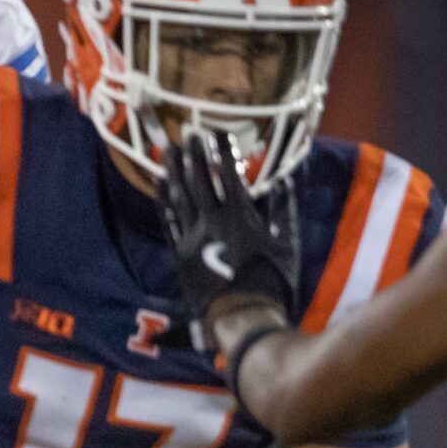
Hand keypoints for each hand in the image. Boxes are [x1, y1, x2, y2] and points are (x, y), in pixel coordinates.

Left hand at [160, 132, 299, 338]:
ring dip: (175, 170)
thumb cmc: (270, 281)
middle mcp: (211, 222)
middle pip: (199, 179)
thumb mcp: (286, 244)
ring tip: (170, 149)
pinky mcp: (180, 252)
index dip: (221, 150)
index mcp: (239, 216)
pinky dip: (164, 199)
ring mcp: (192, 237)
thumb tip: (285, 180)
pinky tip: (160, 183)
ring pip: (180, 195)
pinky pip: (169, 220)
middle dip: (195, 154)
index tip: (218, 131)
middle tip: (190, 133)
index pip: (227, 173)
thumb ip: (283, 210)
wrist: (242, 316)